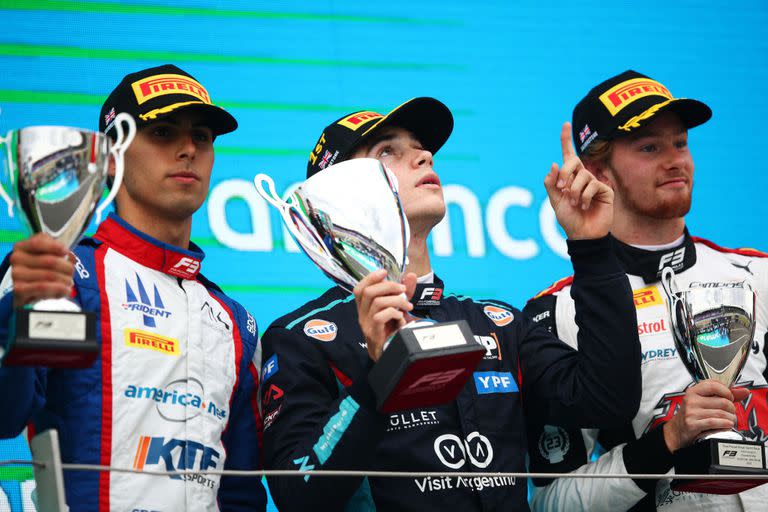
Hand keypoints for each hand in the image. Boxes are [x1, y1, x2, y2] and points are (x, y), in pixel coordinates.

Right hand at [9, 233, 73, 307]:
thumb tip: (66, 253)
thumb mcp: (47, 252)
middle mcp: (16, 258)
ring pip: (49, 275)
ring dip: (65, 280)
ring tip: (69, 281)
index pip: (38, 243)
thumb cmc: (41, 266)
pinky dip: (59, 289)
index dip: (55, 247)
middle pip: (50, 261)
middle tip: (71, 272)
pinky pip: (43, 287)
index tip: (66, 252)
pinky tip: (66, 290)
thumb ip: (55, 247)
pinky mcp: (19, 288)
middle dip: (67, 267)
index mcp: (22, 246)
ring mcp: (16, 274)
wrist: (29, 287)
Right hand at [353, 270, 416, 361]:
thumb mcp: (398, 307)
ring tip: (408, 306)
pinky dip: (394, 313)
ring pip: (377, 303)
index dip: (370, 278)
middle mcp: (362, 314)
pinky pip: (380, 317)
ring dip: (396, 300)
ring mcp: (366, 324)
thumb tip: (411, 275)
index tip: (385, 272)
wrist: (389, 352)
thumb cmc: (391, 328)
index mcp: (364, 306)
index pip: (359, 288)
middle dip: (388, 286)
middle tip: (403, 290)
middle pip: (369, 292)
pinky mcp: (373, 332)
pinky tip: (401, 319)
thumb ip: (404, 291)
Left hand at [544, 122, 613, 239]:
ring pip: (582, 176)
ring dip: (574, 191)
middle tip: (562, 190)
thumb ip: (552, 184)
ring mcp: (595, 182)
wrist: (582, 235)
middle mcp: (583, 177)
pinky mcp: (605, 190)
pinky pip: (592, 185)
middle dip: (565, 174)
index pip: (568, 156)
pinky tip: (585, 206)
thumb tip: (554, 164)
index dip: (566, 140)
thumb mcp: (555, 201)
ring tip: (575, 204)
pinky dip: (584, 197)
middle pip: (573, 162)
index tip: (565, 124)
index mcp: (569, 178)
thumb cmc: (569, 219)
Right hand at [662, 380, 749, 452]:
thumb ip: (724, 395)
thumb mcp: (704, 401)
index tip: (729, 397)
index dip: (727, 391)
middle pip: (722, 401)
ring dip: (731, 418)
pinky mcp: (692, 424)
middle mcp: (691, 400)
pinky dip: (725, 424)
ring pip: (721, 413)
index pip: (714, 385)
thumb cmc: (693, 414)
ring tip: (730, 420)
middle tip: (731, 412)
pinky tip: (726, 425)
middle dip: (732, 408)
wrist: (677, 430)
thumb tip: (744, 391)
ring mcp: (691, 412)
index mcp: (693, 391)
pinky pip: (715, 422)